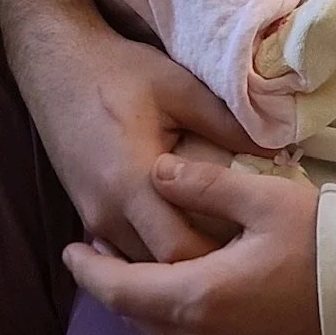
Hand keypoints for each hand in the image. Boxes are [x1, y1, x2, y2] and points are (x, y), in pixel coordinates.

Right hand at [0, 0, 261, 262]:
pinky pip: (125, 250)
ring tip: (221, 255)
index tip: (254, 251)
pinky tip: (183, 240)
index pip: (178, 250)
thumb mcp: (179, 87)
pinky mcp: (87, 214)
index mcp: (132, 182)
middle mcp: (107, 213)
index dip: (217, 259)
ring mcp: (92, 218)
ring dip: (175, 265)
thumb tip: (280, 153)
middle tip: (245, 260)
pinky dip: (152, 254)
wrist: (56, 64)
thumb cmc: (119, 71)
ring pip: (140, 265)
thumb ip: (227, 123)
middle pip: (159, 268)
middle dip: (200, 270)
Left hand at [64, 156, 326, 334]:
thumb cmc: (326, 243)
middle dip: (111, 286)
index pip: (120, 290)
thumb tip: (155, 171)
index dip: (89, 271)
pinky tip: (181, 293)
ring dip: (141, 303)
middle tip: (97, 253)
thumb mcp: (264, 199)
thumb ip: (204, 185)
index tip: (69, 249)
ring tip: (134, 267)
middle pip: (136, 317)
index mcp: (198, 298)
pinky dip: (171, 319)